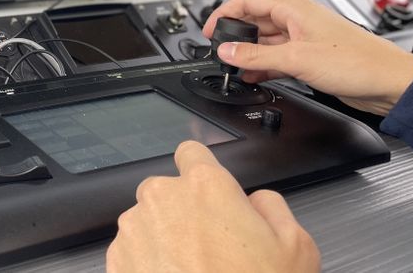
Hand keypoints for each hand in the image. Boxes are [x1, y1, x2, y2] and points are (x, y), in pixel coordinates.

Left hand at [107, 141, 318, 272]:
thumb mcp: (296, 247)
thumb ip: (272, 207)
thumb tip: (256, 201)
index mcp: (205, 187)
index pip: (192, 152)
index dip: (203, 171)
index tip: (208, 189)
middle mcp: (162, 200)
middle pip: (168, 190)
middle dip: (184, 209)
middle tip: (211, 244)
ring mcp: (134, 230)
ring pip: (148, 220)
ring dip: (164, 236)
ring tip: (193, 269)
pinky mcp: (117, 260)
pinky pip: (132, 249)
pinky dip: (147, 262)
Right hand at [203, 0, 412, 115]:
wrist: (388, 82)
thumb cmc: (357, 62)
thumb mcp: (296, 59)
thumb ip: (257, 55)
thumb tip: (227, 50)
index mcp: (293, 9)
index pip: (247, 2)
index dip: (224, 14)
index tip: (209, 31)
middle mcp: (297, 20)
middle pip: (255, 21)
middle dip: (235, 36)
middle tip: (220, 52)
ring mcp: (304, 39)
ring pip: (266, 42)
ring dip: (250, 54)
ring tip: (234, 68)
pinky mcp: (310, 57)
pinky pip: (278, 57)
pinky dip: (264, 66)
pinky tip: (255, 77)